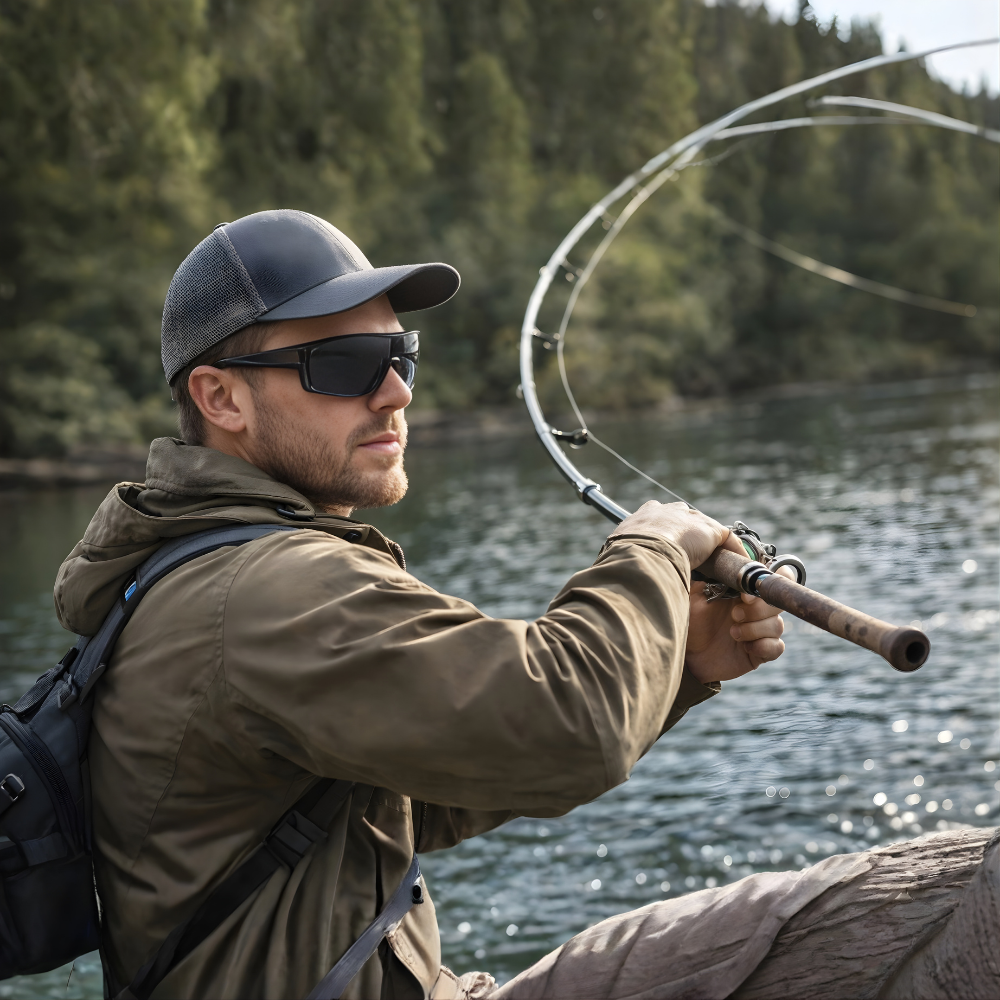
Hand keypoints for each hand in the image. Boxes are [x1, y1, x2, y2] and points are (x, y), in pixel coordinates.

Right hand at [611, 501, 735, 567]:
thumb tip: (618, 578)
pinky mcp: (710, 529)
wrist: (643, 550)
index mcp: (646, 515)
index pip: (660, 518)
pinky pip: (727, 540)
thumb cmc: (626, 555)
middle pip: (685, 520)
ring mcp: (691, 518)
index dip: (665, 532)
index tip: (666, 547)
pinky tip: (734, 571)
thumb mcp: (620, 553)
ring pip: (705, 530)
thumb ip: (625, 558)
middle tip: (690, 559)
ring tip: (714, 567)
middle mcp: (670, 510)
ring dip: (710, 547)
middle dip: (689, 536)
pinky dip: (732, 553)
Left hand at [683, 568, 793, 683]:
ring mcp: (760, 631)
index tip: (744, 594)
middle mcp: (756, 609)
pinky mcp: (760, 652)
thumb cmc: (690, 620)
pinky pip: (777, 647)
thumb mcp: (694, 594)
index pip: (773, 577)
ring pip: (777, 625)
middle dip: (758, 608)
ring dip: (755, 629)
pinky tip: (745, 647)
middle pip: (778, 602)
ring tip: (733, 632)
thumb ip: (709, 574)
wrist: (684, 652)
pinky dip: (764, 646)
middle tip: (735, 614)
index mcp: (745, 591)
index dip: (766, 583)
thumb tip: (723, 553)